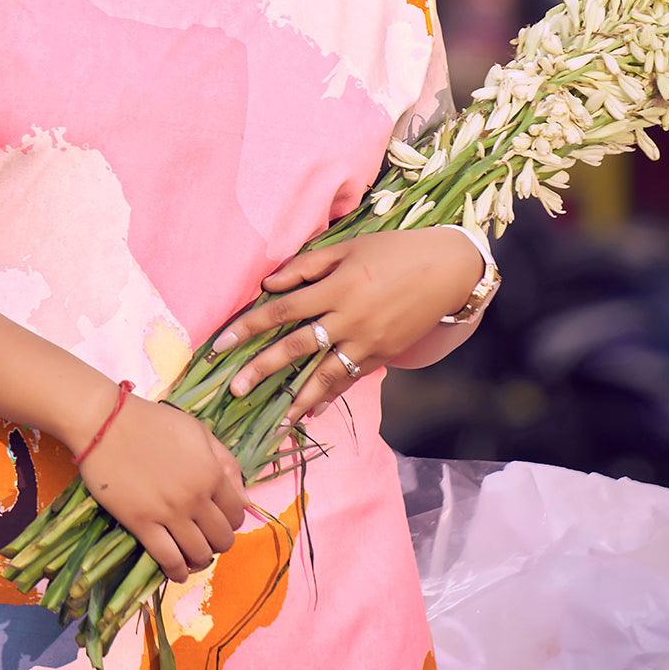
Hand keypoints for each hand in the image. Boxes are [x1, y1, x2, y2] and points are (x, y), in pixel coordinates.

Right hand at [77, 391, 246, 584]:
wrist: (106, 424)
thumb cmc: (153, 423)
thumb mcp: (198, 432)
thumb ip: (225, 462)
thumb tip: (245, 498)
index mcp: (212, 473)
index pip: (237, 513)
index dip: (231, 521)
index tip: (219, 521)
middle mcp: (196, 497)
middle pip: (221, 538)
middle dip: (218, 543)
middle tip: (205, 537)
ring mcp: (169, 513)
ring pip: (198, 554)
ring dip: (199, 559)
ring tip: (192, 555)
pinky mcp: (142, 524)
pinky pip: (168, 559)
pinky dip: (176, 571)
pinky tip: (175, 571)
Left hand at [210, 226, 484, 425]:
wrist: (447, 270)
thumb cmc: (392, 251)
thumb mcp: (348, 248)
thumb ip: (306, 266)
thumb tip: (267, 284)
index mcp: (337, 287)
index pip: (282, 311)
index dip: (249, 327)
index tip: (221, 345)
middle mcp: (349, 318)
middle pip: (297, 348)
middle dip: (263, 370)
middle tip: (235, 390)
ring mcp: (368, 341)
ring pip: (325, 375)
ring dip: (297, 399)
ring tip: (275, 421)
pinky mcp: (384, 354)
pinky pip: (351, 379)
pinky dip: (330, 396)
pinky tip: (312, 411)